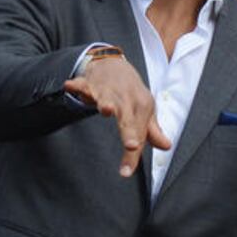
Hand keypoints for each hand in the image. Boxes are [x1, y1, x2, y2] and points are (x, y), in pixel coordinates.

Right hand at [64, 56, 171, 176]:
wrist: (114, 63)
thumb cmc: (130, 92)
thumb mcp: (144, 110)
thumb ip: (151, 131)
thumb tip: (167, 146)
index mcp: (141, 107)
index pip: (138, 134)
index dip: (132, 155)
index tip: (126, 172)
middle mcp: (126, 98)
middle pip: (128, 118)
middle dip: (129, 132)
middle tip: (131, 147)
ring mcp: (108, 89)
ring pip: (107, 98)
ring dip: (106, 103)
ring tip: (106, 109)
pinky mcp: (91, 82)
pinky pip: (83, 84)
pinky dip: (77, 84)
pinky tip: (69, 85)